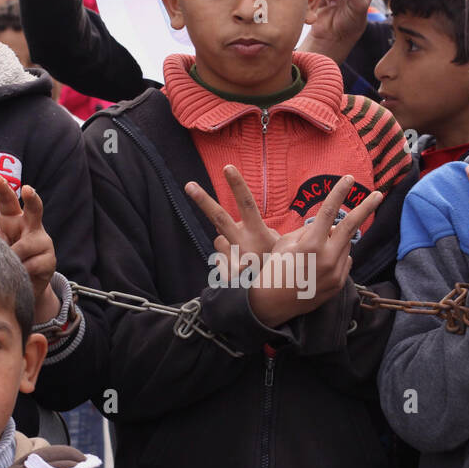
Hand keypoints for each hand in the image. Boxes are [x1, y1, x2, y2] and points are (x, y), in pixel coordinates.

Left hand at [0, 174, 59, 323]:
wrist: (24, 286)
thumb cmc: (7, 261)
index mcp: (14, 220)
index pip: (8, 202)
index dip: (3, 190)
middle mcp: (31, 226)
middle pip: (34, 209)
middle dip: (32, 198)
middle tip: (27, 189)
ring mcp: (43, 242)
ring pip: (25, 247)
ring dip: (13, 258)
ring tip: (9, 266)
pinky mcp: (50, 260)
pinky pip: (31, 265)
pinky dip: (22, 272)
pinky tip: (21, 276)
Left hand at [187, 165, 280, 280]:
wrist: (272, 300)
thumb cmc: (277, 268)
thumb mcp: (279, 248)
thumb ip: (264, 233)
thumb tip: (249, 224)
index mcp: (258, 234)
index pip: (247, 205)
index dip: (237, 186)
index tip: (227, 168)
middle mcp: (242, 243)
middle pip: (220, 217)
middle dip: (203, 200)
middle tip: (188, 185)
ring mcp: (230, 258)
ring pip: (218, 240)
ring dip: (227, 244)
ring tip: (243, 258)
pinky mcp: (223, 272)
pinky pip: (218, 259)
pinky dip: (226, 262)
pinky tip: (238, 271)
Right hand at [248, 175, 381, 327]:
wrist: (272, 304)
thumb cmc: (274, 268)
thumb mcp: (285, 243)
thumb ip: (309, 231)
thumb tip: (329, 226)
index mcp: (311, 245)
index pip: (329, 212)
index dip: (339, 192)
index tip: (349, 179)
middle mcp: (327, 259)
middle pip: (351, 226)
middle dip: (366, 208)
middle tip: (379, 194)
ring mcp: (335, 273)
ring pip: (346, 245)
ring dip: (337, 240)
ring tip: (316, 250)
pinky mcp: (339, 284)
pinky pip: (345, 261)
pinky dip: (337, 256)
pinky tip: (319, 265)